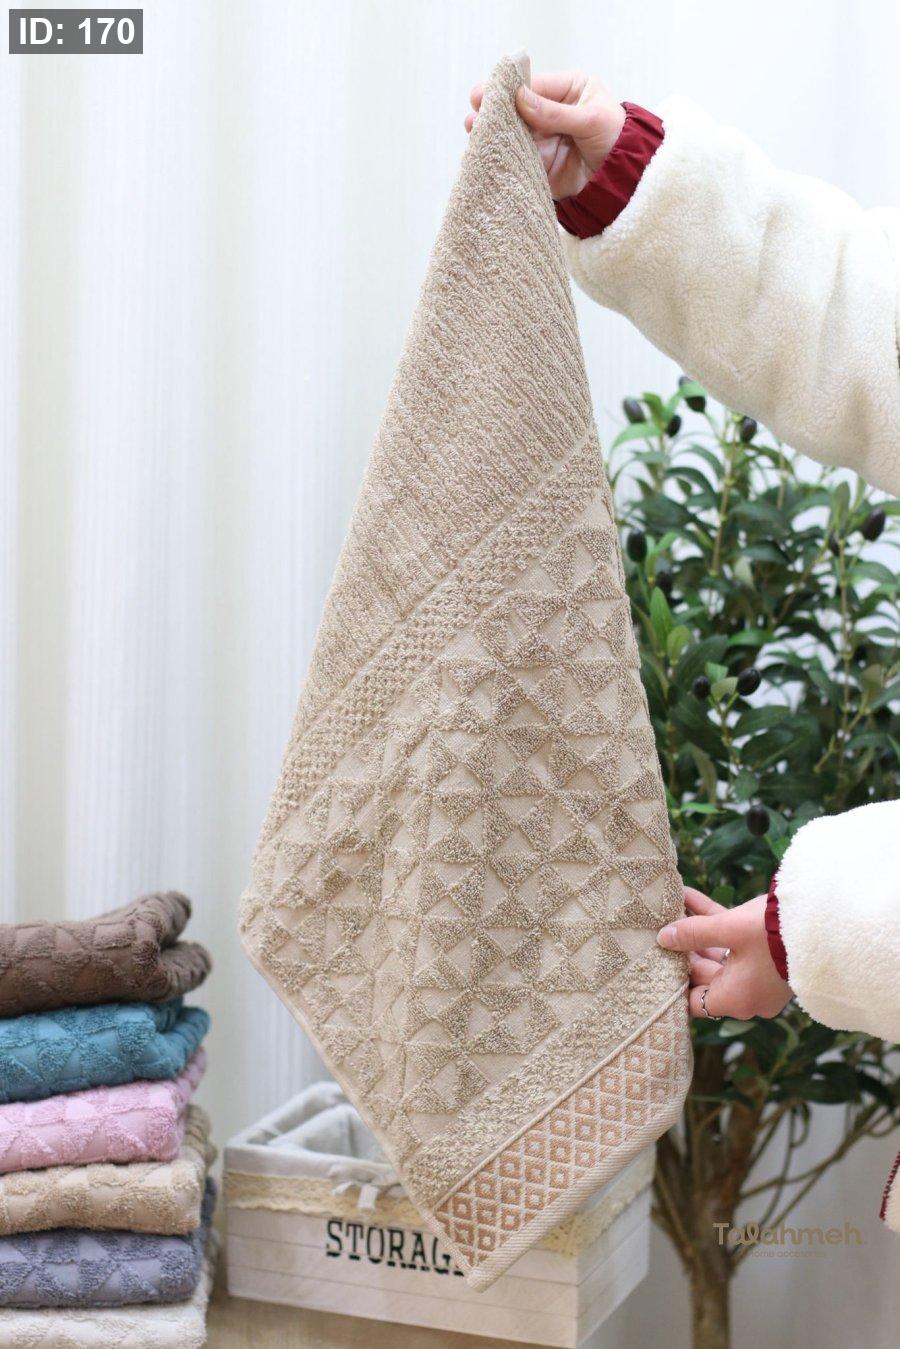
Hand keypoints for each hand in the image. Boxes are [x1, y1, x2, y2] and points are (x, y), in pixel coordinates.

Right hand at [465, 71, 624, 200]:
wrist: (625, 185)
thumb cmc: (617, 142)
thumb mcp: (590, 120)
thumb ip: (555, 112)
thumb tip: (519, 98)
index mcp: (568, 90)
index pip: (533, 84)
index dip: (509, 88)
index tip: (486, 92)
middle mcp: (552, 112)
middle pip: (516, 109)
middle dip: (495, 111)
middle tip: (475, 115)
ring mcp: (543, 139)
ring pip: (512, 133)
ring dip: (494, 134)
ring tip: (475, 133)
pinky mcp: (538, 164)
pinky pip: (516, 159)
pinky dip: (501, 158)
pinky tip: (485, 155)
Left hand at [658, 887, 792, 1020]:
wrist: (821, 922)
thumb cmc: (773, 935)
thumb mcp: (728, 930)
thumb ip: (692, 934)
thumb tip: (663, 937)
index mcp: (735, 999)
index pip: (694, 1002)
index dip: (672, 983)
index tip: (654, 963)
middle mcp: (745, 992)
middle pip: (702, 973)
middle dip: (681, 947)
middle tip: (656, 926)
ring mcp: (756, 974)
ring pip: (715, 952)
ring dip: (694, 929)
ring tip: (668, 906)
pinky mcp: (764, 954)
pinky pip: (730, 939)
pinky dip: (711, 920)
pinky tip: (688, 894)